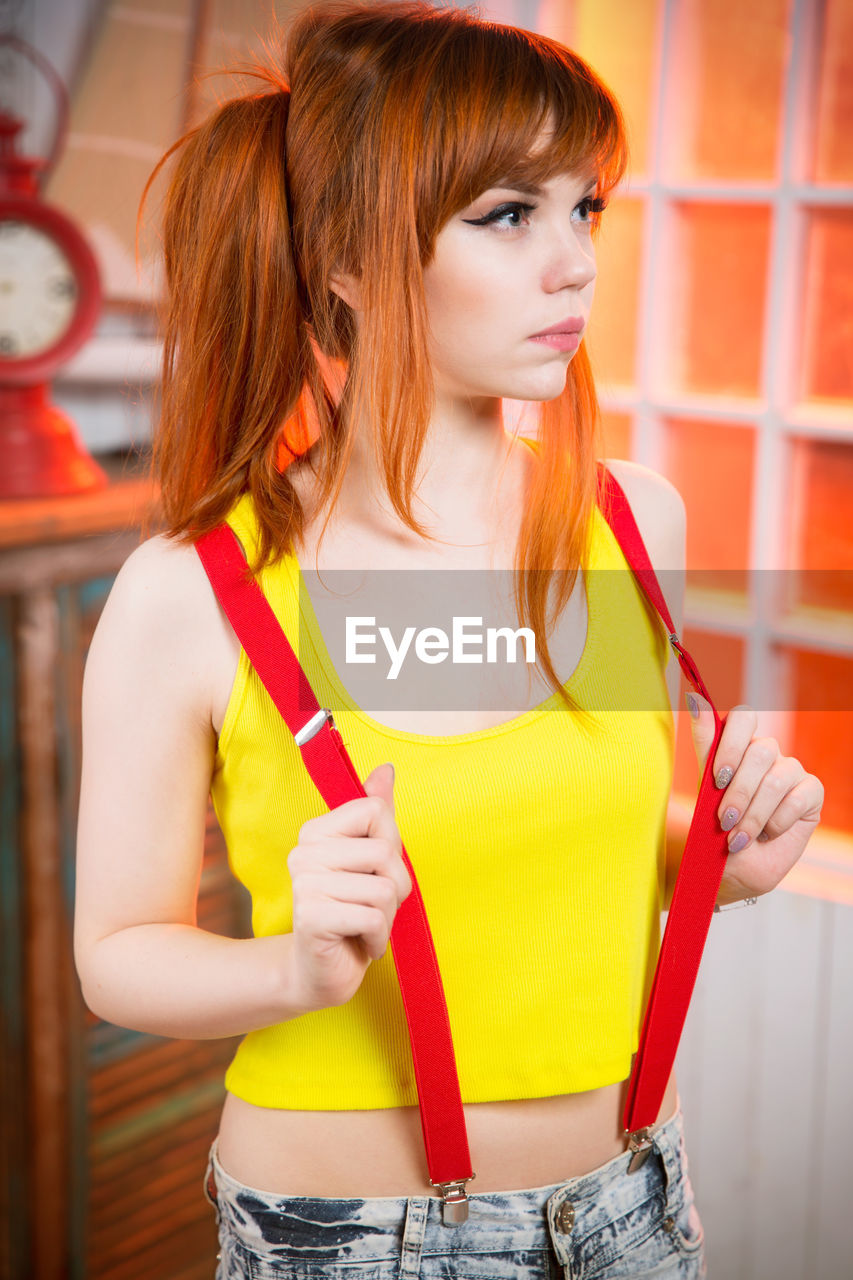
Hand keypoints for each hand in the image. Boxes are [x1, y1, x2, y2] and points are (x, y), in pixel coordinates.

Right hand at [286, 762, 411, 1013]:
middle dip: (394, 886)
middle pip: (384, 851)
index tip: (373, 871)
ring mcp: (305, 885)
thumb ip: (377, 815)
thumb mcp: (371, 860)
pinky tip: (361, 942)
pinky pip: (374, 917)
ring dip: (387, 916)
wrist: (323, 970)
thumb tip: (386, 770)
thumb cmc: (352, 910)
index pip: (375, 811)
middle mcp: (304, 853)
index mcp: (316, 832)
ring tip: (365, 924)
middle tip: (373, 906)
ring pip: (384, 888)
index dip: (390, 845)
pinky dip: (379, 937)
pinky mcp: (312, 917)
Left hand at [685, 695, 823, 905]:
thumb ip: (705, 746)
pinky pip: (797, 796)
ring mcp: (790, 770)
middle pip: (760, 750)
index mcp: (738, 746)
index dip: (731, 744)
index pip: (743, 718)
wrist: (734, 870)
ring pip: (776, 778)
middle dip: (738, 792)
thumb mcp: (705, 791)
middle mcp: (766, 753)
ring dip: (753, 814)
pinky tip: (767, 834)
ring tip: (738, 837)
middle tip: (723, 821)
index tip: (716, 778)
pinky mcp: (811, 792)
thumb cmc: (716, 831)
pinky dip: (777, 821)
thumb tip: (695, 698)